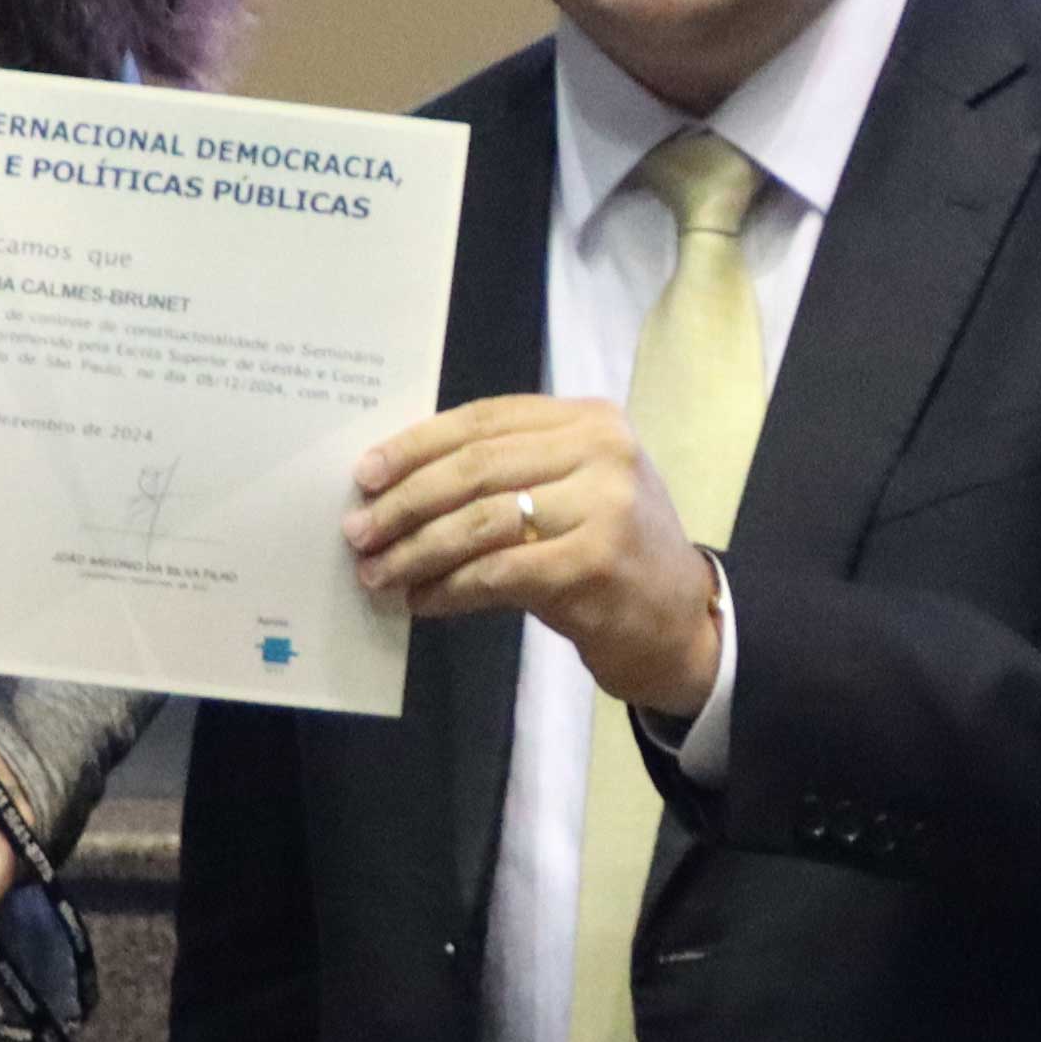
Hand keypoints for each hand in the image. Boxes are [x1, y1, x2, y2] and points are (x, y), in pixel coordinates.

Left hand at [346, 394, 721, 714]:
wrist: (681, 621)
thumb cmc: (613, 551)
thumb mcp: (576, 488)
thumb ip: (511, 470)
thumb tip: (401, 483)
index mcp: (591, 420)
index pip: (484, 420)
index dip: (415, 446)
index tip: (365, 475)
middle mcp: (603, 453)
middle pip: (475, 467)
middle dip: (404, 502)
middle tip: (359, 532)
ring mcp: (603, 508)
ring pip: (479, 521)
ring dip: (416, 551)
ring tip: (378, 573)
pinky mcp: (593, 565)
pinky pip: (496, 573)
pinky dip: (449, 589)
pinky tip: (423, 601)